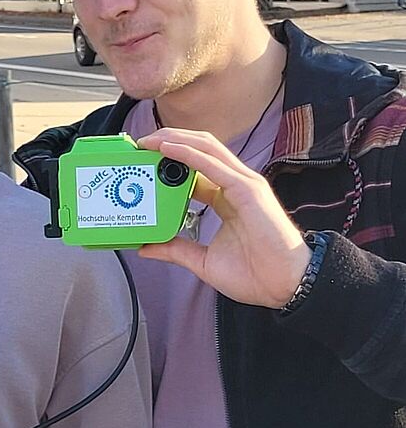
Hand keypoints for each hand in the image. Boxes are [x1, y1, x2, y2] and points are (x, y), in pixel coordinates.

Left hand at [136, 128, 311, 308]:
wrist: (288, 287)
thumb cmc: (255, 275)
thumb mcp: (203, 261)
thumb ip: (176, 249)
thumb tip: (146, 247)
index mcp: (225, 198)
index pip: (194, 168)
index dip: (168, 160)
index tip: (142, 161)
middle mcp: (234, 185)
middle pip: (199, 149)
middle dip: (168, 140)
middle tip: (140, 144)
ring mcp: (243, 184)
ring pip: (206, 148)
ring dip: (174, 139)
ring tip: (147, 140)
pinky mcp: (248, 190)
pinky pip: (213, 164)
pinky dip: (188, 153)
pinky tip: (167, 149)